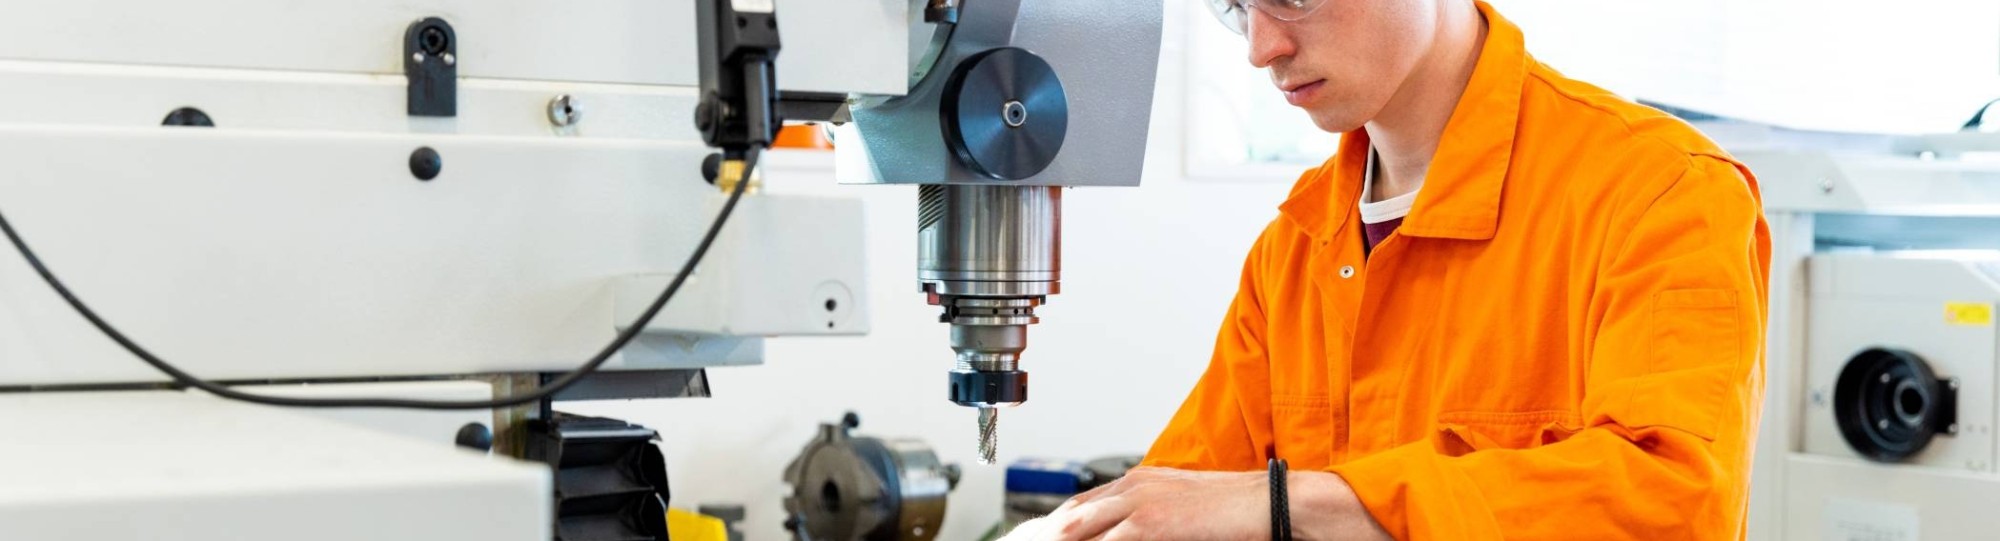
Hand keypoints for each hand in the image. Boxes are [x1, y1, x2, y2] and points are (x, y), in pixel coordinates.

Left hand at [999, 466, 1391, 540]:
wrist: (1270, 503)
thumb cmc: (1237, 509)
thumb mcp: (1183, 506)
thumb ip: (1149, 516)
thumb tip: (1125, 532)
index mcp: (1139, 482)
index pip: (1080, 506)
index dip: (1052, 526)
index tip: (1033, 539)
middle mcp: (1132, 487)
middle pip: (1070, 518)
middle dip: (1045, 537)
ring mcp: (1138, 504)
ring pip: (1078, 531)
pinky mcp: (1150, 524)